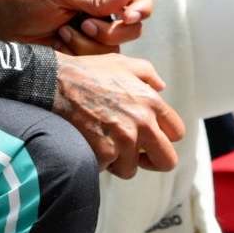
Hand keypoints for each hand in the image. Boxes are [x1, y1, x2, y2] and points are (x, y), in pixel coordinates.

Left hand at [0, 0, 152, 53]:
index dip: (142, 7)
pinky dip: (79, 54)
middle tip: (85, 25)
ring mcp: (97, 35)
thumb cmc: (32, 1)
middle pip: (134, 28)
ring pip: (116, 49)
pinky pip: (99, 63)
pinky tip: (60, 44)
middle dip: (111, 31)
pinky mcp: (86, 55)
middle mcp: (105, 12)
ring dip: (89, 44)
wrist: (7, 26)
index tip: (128, 17)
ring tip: (63, 33)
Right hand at [52, 52, 184, 178]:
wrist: (56, 82)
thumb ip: (148, 74)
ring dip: (118, 161)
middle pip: (167, 161)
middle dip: (152, 162)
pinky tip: (89, 143)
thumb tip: (162, 87)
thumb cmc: (88, 72)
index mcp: (152, 102)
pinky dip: (98, 161)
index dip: (165, 139)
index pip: (177, 133)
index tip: (152, 140)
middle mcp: (143, 123)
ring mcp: (124, 139)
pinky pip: (107, 168)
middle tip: (138, 157)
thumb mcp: (123, 63)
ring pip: (131, 169)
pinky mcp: (105, 152)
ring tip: (103, 143)